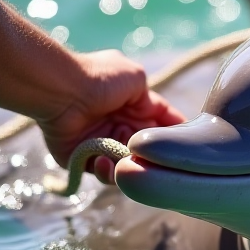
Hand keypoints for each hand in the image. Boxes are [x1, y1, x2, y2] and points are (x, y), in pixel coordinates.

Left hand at [37, 50, 186, 184]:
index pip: (160, 126)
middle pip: (146, 151)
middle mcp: (118, 125)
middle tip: (157, 160)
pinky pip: (101, 173)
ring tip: (127, 161)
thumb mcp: (136, 77)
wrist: (62, 90)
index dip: (175, 137)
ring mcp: (100, 143)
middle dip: (154, 157)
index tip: (188, 148)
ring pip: (127, 166)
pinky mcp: (81, 158)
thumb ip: (153, 99)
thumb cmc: (100, 78)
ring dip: (130, 166)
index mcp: (132, 106)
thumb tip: (157, 121)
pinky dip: (106, 171)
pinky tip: (104, 162)